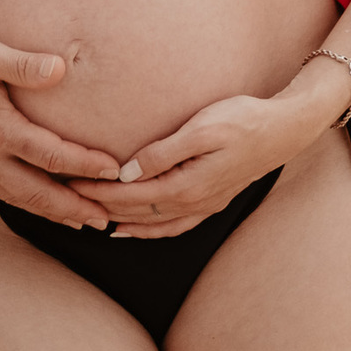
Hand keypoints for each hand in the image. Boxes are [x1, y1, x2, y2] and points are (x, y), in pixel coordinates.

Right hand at [0, 31, 120, 228]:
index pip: (51, 155)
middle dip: (75, 208)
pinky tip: (34, 204)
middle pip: (39, 193)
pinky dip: (24, 205)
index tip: (112, 171)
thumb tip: (62, 69)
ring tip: (79, 221)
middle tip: (106, 219)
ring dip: (52, 213)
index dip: (85, 165)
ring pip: (18, 200)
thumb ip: (23, 65)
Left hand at [67, 89, 319, 238]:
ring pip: (151, 224)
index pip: (130, 194)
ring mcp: (203, 206)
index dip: (98, 189)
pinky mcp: (210, 202)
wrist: (283, 130)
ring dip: (119, 221)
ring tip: (89, 217)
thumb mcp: (202, 128)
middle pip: (136, 212)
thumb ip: (164, 152)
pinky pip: (171, 226)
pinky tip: (130, 229)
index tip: (70, 180)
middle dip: (100, 205)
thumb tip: (128, 171)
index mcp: (187, 185)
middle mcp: (193, 203)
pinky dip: (146, 231)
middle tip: (67, 197)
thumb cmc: (242, 120)